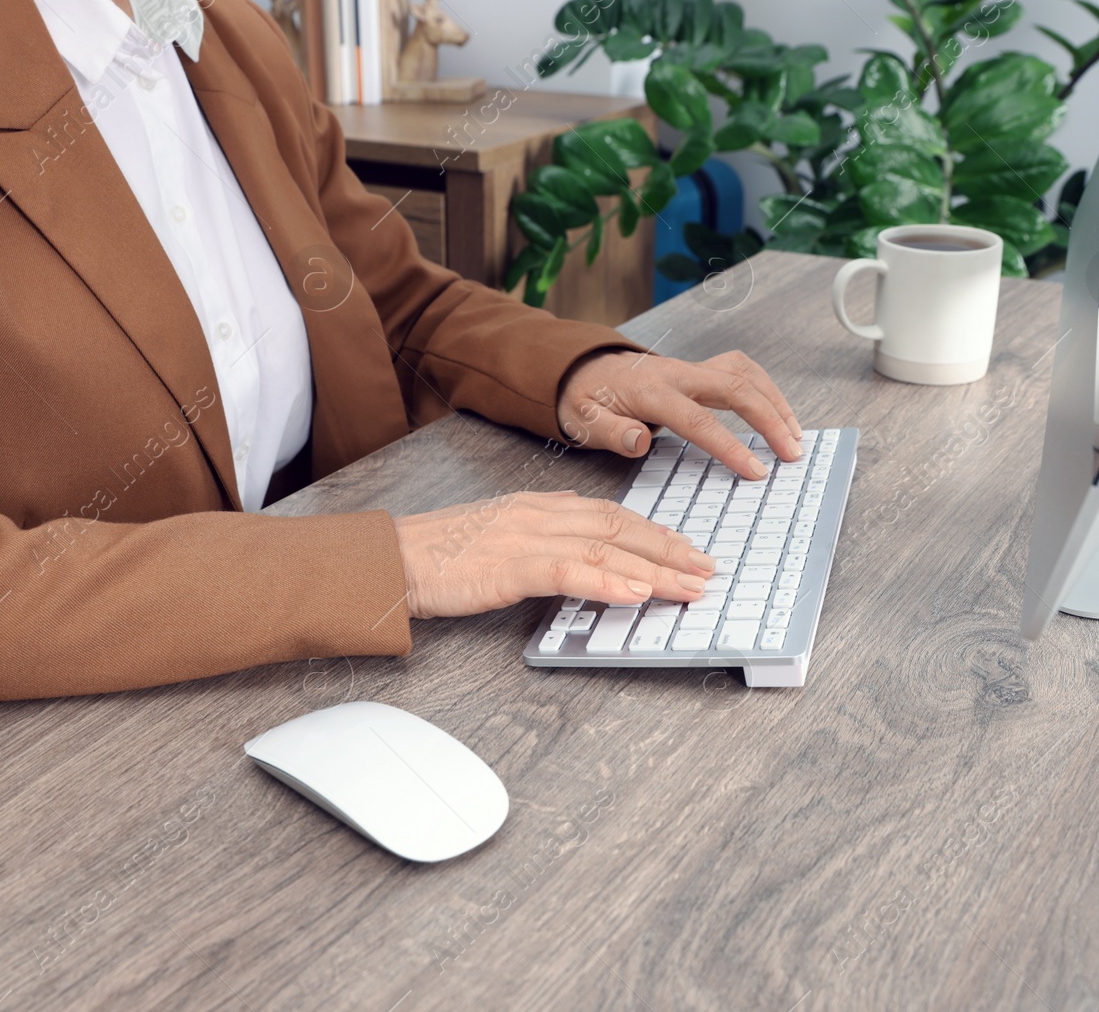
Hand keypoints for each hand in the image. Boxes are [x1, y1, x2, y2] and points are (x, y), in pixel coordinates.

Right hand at [393, 491, 716, 618]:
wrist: (393, 557)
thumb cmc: (440, 555)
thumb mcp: (500, 539)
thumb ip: (542, 544)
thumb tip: (583, 565)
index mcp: (539, 505)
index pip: (611, 514)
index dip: (655, 533)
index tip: (686, 550)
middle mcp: (540, 513)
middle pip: (620, 527)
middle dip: (669, 549)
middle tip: (706, 570)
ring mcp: (526, 536)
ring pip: (606, 547)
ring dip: (654, 568)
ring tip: (688, 586)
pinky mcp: (510, 565)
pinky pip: (570, 571)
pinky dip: (609, 581)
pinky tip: (637, 594)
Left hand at [557, 349, 803, 478]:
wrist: (582, 369)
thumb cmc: (586, 400)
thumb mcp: (582, 420)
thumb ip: (608, 431)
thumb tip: (638, 440)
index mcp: (650, 391)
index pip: (697, 420)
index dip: (729, 445)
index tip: (755, 470)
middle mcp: (677, 374)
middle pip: (734, 387)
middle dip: (769, 419)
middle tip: (791, 453)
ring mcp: (691, 369)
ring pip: (744, 374)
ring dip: (774, 402)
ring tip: (795, 435)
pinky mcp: (699, 371)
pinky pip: (740, 371)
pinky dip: (765, 389)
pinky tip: (778, 412)